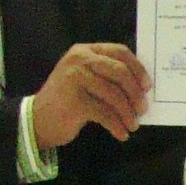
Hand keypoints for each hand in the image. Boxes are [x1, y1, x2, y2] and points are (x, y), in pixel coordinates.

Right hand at [31, 42, 148, 147]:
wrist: (37, 119)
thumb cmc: (68, 100)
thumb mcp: (85, 79)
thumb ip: (107, 76)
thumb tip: (142, 88)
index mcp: (85, 51)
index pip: (119, 51)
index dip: (138, 68)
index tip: (147, 86)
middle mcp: (79, 60)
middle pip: (120, 72)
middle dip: (135, 93)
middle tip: (142, 109)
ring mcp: (75, 79)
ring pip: (114, 95)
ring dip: (128, 114)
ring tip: (132, 125)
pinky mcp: (74, 101)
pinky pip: (105, 113)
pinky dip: (117, 126)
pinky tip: (122, 134)